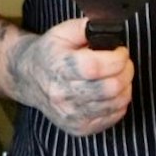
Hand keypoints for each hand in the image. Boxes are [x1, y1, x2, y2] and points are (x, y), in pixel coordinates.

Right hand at [8, 17, 132, 135]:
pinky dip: (119, 103)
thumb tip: (107, 27)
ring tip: (118, 76)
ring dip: (125, 87)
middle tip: (123, 63)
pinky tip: (111, 92)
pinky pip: (113, 118)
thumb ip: (85, 27)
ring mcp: (71, 114)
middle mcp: (62, 94)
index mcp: (58, 67)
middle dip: (126, 71)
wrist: (29, 78)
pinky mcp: (79, 128)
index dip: (117, 58)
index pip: (95, 67)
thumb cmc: (50, 53)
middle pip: (110, 88)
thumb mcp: (62, 31)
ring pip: (116, 104)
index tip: (120, 51)